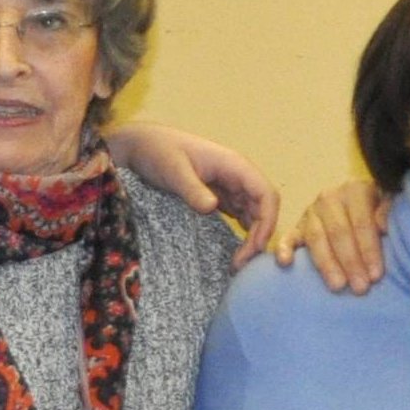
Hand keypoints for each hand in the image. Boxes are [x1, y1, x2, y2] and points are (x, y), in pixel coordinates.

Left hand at [110, 122, 279, 268]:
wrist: (142, 146)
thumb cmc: (158, 151)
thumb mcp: (173, 171)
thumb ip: (192, 189)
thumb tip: (212, 208)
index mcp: (233, 165)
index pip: (265, 193)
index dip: (267, 221)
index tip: (255, 246)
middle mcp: (236, 175)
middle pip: (262, 208)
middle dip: (259, 235)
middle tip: (242, 263)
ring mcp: (229, 186)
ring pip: (253, 214)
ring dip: (251, 237)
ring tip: (238, 263)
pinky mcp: (219, 196)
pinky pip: (239, 215)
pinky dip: (242, 233)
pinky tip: (234, 251)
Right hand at [274, 180, 393, 292]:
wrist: (360, 203)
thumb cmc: (379, 210)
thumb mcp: (390, 203)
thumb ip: (390, 210)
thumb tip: (383, 225)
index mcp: (355, 190)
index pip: (362, 222)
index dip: (369, 250)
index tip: (376, 276)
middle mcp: (330, 198)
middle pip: (339, 232)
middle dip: (350, 262)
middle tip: (360, 287)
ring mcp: (311, 212)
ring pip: (317, 239)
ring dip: (327, 264)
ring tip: (337, 286)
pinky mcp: (297, 227)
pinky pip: (289, 237)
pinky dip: (284, 249)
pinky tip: (285, 263)